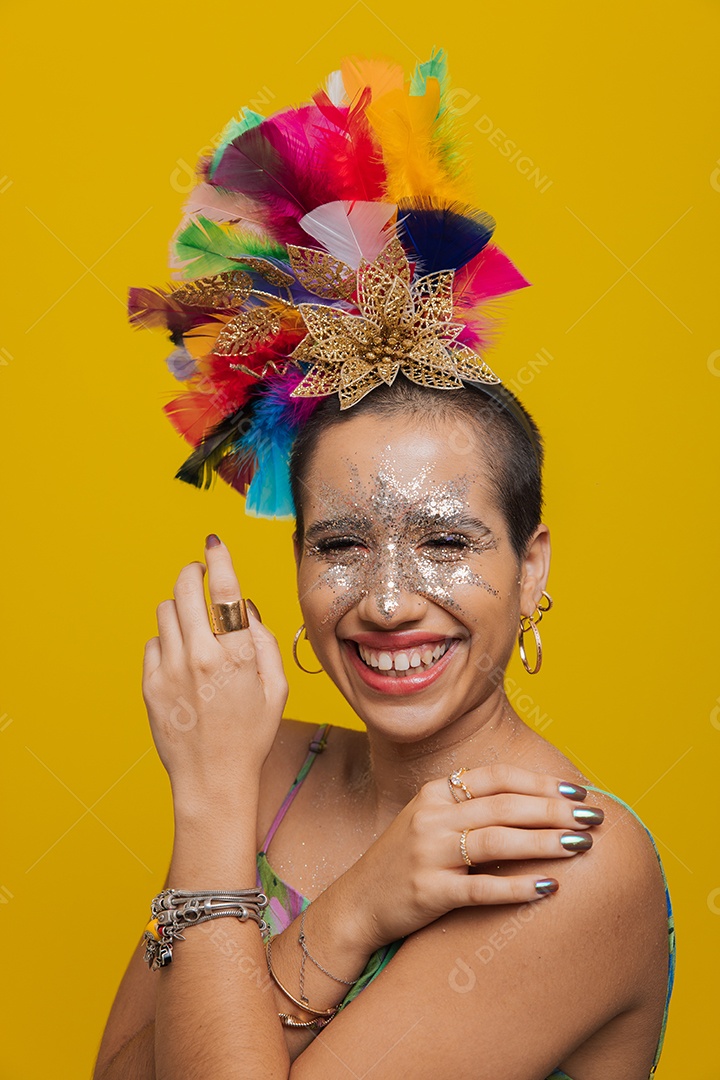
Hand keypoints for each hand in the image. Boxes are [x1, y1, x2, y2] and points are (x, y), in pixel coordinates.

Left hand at [142, 535, 287, 809]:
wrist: (213, 778)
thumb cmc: (251, 734)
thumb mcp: (276, 688)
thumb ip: (264, 641)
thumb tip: (245, 608)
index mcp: (238, 654)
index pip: (224, 590)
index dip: (218, 558)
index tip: (213, 542)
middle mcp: (201, 655)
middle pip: (184, 588)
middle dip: (191, 574)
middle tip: (198, 575)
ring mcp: (171, 669)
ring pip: (166, 611)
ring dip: (180, 608)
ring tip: (194, 627)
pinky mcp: (150, 683)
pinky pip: (154, 642)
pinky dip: (168, 642)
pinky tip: (182, 661)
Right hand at [342, 763, 602, 948]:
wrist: (358, 901)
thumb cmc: (406, 859)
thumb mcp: (430, 819)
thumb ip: (471, 806)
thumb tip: (536, 800)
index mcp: (435, 792)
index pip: (497, 777)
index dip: (540, 783)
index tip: (578, 790)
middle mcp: (431, 817)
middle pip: (504, 806)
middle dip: (554, 809)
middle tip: (594, 816)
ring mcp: (429, 854)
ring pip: (497, 841)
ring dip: (544, 841)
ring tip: (581, 844)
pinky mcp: (429, 891)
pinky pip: (481, 888)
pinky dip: (518, 887)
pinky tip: (549, 886)